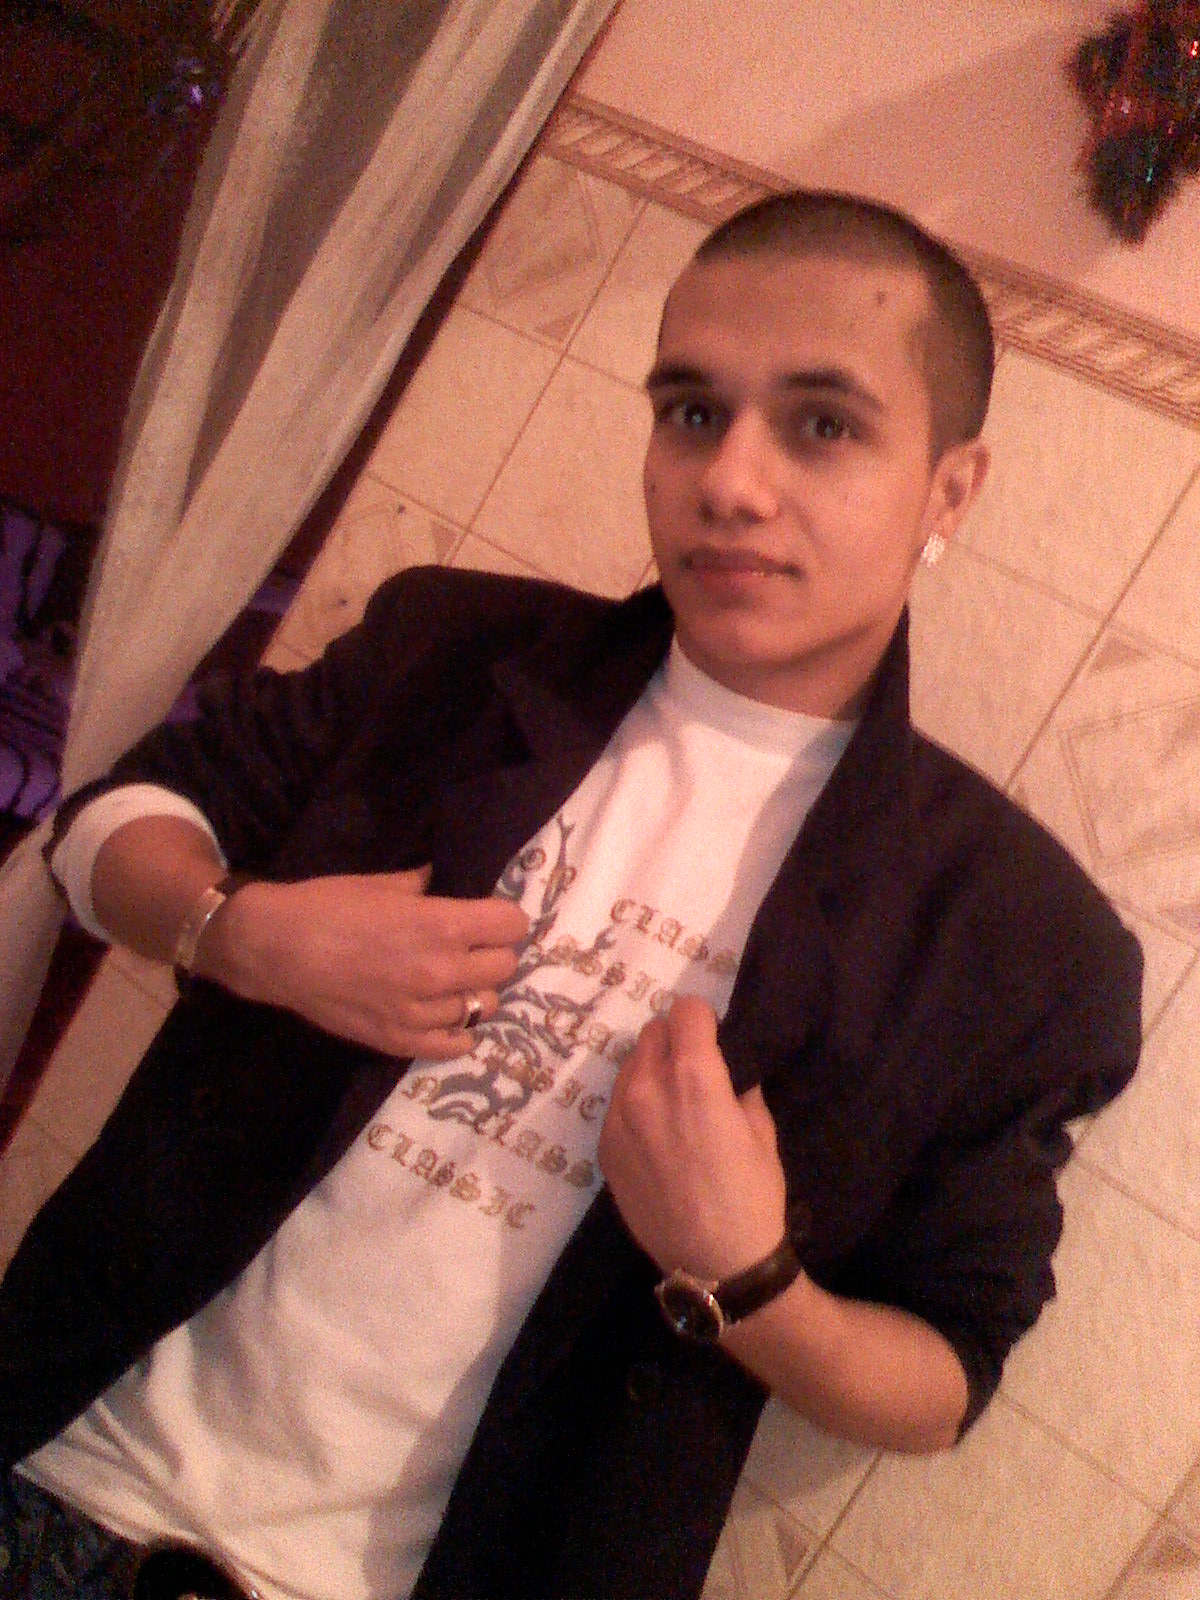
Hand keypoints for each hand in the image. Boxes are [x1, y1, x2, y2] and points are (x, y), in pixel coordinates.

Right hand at [203, 864, 529, 1058]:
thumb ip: (424, 887)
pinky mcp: (400, 1040)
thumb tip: (445, 885)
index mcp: (442, 925)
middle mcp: (441, 971)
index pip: (512, 926)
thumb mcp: (383, 883)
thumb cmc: (327, 905)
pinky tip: (446, 1016)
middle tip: (471, 947)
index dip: (504, 919)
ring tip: (453, 981)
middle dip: (492, 952)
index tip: (492, 918)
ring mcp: (422, 1011)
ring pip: (483, 1005)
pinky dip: (458, 1031)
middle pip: (504, 966)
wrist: (274, 949)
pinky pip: (454, 1044)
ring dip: (473, 990)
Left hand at [598, 995, 786, 1279]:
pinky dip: (634, 1104)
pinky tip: (656, 1136)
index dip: (704, 1019)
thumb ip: (738, 1084)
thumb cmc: (751, 1195)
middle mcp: (647, 1088)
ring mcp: (618, 1118)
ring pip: (630, 1066)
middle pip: (653, 1032)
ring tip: (672, 1104)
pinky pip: (616, 1104)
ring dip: (651, 1070)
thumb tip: (725, 1064)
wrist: (717, 1262)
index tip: (713, 1037)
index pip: (686, 1010)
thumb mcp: (760, 1130)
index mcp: (694, 1077)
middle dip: (675, 1041)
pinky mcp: (604, 1147)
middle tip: (694, 1069)